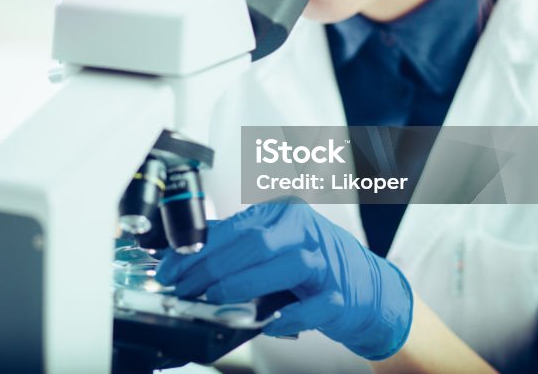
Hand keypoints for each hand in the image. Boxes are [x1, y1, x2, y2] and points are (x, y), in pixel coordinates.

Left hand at [154, 199, 413, 360]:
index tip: (171, 268)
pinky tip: (268, 323)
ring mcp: (325, 262)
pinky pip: (313, 305)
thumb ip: (235, 248)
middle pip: (254, 242)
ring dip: (244, 283)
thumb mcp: (273, 246)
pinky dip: (289, 316)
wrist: (367, 288)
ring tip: (215, 299)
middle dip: (212, 267)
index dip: (197, 249)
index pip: (234, 227)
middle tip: (185, 288)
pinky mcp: (340, 296)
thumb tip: (184, 257)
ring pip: (284, 265)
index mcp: (283, 214)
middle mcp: (304, 231)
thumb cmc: (313, 265)